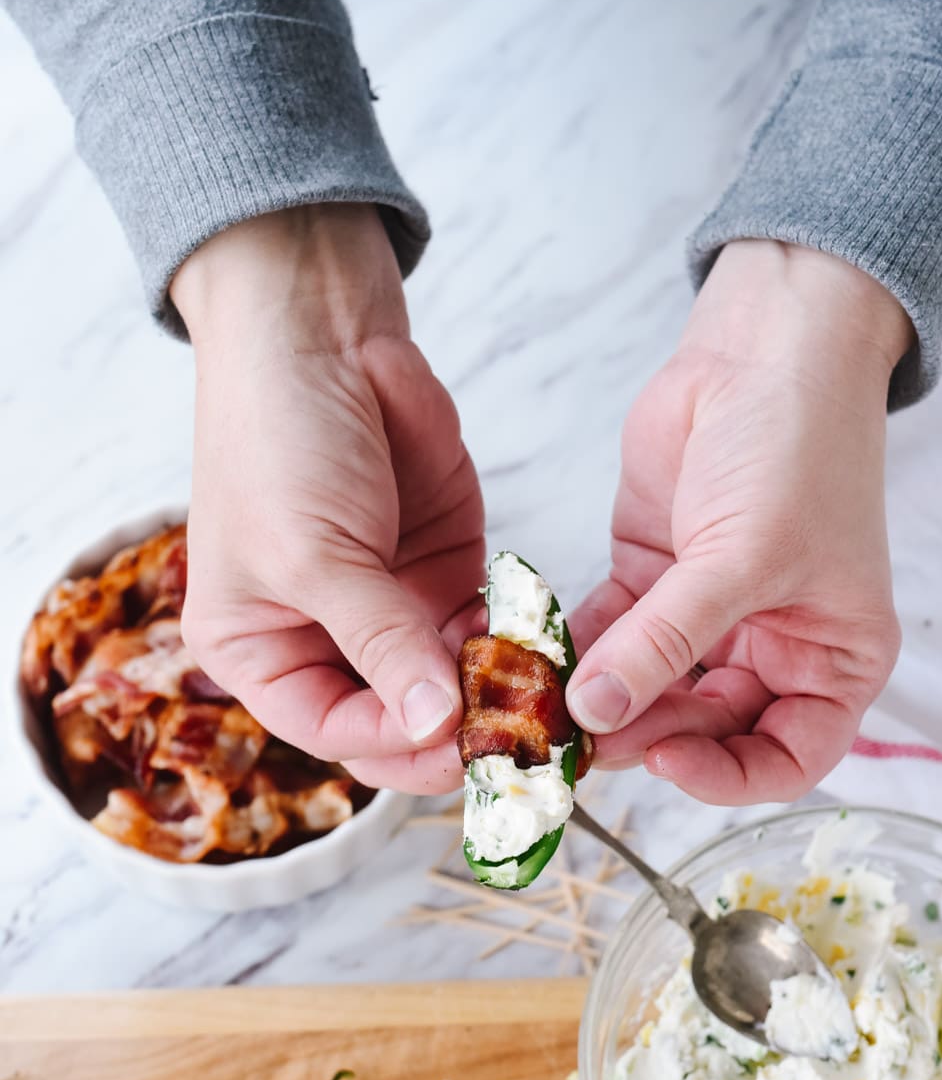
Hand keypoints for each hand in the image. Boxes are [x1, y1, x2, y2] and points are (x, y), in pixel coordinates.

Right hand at [172, 204, 481, 793]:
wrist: (322, 334)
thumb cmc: (279, 441)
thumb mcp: (315, 554)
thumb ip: (379, 640)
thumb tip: (435, 723)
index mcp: (261, 649)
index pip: (333, 730)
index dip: (394, 745)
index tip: (455, 742)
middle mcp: (325, 638)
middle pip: (396, 719)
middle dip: (451, 731)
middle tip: (513, 741)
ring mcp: (391, 606)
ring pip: (449, 682)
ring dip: (493, 694)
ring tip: (539, 701)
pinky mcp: (446, 570)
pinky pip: (486, 629)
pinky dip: (514, 645)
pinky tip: (542, 652)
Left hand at [566, 240, 912, 803]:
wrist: (763, 347)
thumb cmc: (797, 448)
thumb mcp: (743, 557)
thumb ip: (666, 641)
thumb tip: (598, 713)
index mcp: (832, 658)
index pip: (787, 757)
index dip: (728, 776)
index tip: (667, 758)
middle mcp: (772, 645)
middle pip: (705, 727)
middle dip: (646, 733)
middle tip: (580, 736)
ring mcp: (706, 614)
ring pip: (650, 687)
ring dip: (601, 700)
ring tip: (548, 707)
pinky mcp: (650, 576)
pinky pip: (609, 635)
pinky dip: (575, 651)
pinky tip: (537, 660)